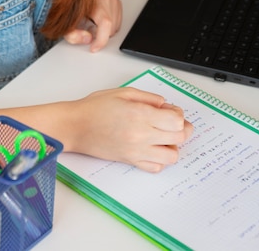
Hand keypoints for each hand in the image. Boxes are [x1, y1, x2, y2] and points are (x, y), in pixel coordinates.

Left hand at [63, 0, 121, 51]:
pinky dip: (109, 27)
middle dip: (100, 36)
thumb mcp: (66, 24)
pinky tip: (98, 22)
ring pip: (115, 26)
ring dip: (105, 32)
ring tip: (92, 25)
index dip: (101, 39)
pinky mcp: (117, 2)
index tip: (94, 48)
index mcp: (94, 1)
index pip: (105, 23)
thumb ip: (73, 35)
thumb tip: (88, 39)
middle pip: (110, 27)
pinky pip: (117, 22)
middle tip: (87, 31)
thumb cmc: (70, 9)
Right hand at [65, 87, 193, 172]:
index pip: (176, 120)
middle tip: (174, 122)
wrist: (76, 126)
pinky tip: (153, 147)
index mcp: (140, 114)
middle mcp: (141, 135)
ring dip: (173, 145)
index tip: (172, 110)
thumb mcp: (124, 92)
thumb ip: (149, 97)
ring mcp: (137, 150)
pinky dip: (160, 159)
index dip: (178, 114)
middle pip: (179, 137)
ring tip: (164, 136)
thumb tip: (166, 104)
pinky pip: (155, 167)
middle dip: (182, 128)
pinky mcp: (130, 161)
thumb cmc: (95, 107)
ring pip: (172, 156)